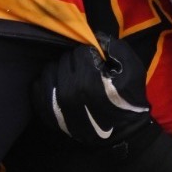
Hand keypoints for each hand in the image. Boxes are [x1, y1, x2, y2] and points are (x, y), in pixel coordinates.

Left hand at [33, 35, 171, 171]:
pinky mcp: (49, 115)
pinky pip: (37, 89)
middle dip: (75, 61)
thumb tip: (96, 36)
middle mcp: (68, 92)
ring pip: (48, 71)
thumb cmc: (129, 100)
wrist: (124, 135)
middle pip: (63, 59)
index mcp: (88, 80)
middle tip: (87, 69)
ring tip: (73, 76)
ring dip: (60, 70)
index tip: (98, 61)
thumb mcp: (134, 70)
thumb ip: (117, 48)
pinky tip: (59, 85)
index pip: (79, 51)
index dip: (91, 53)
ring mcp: (56, 105)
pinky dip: (47, 83)